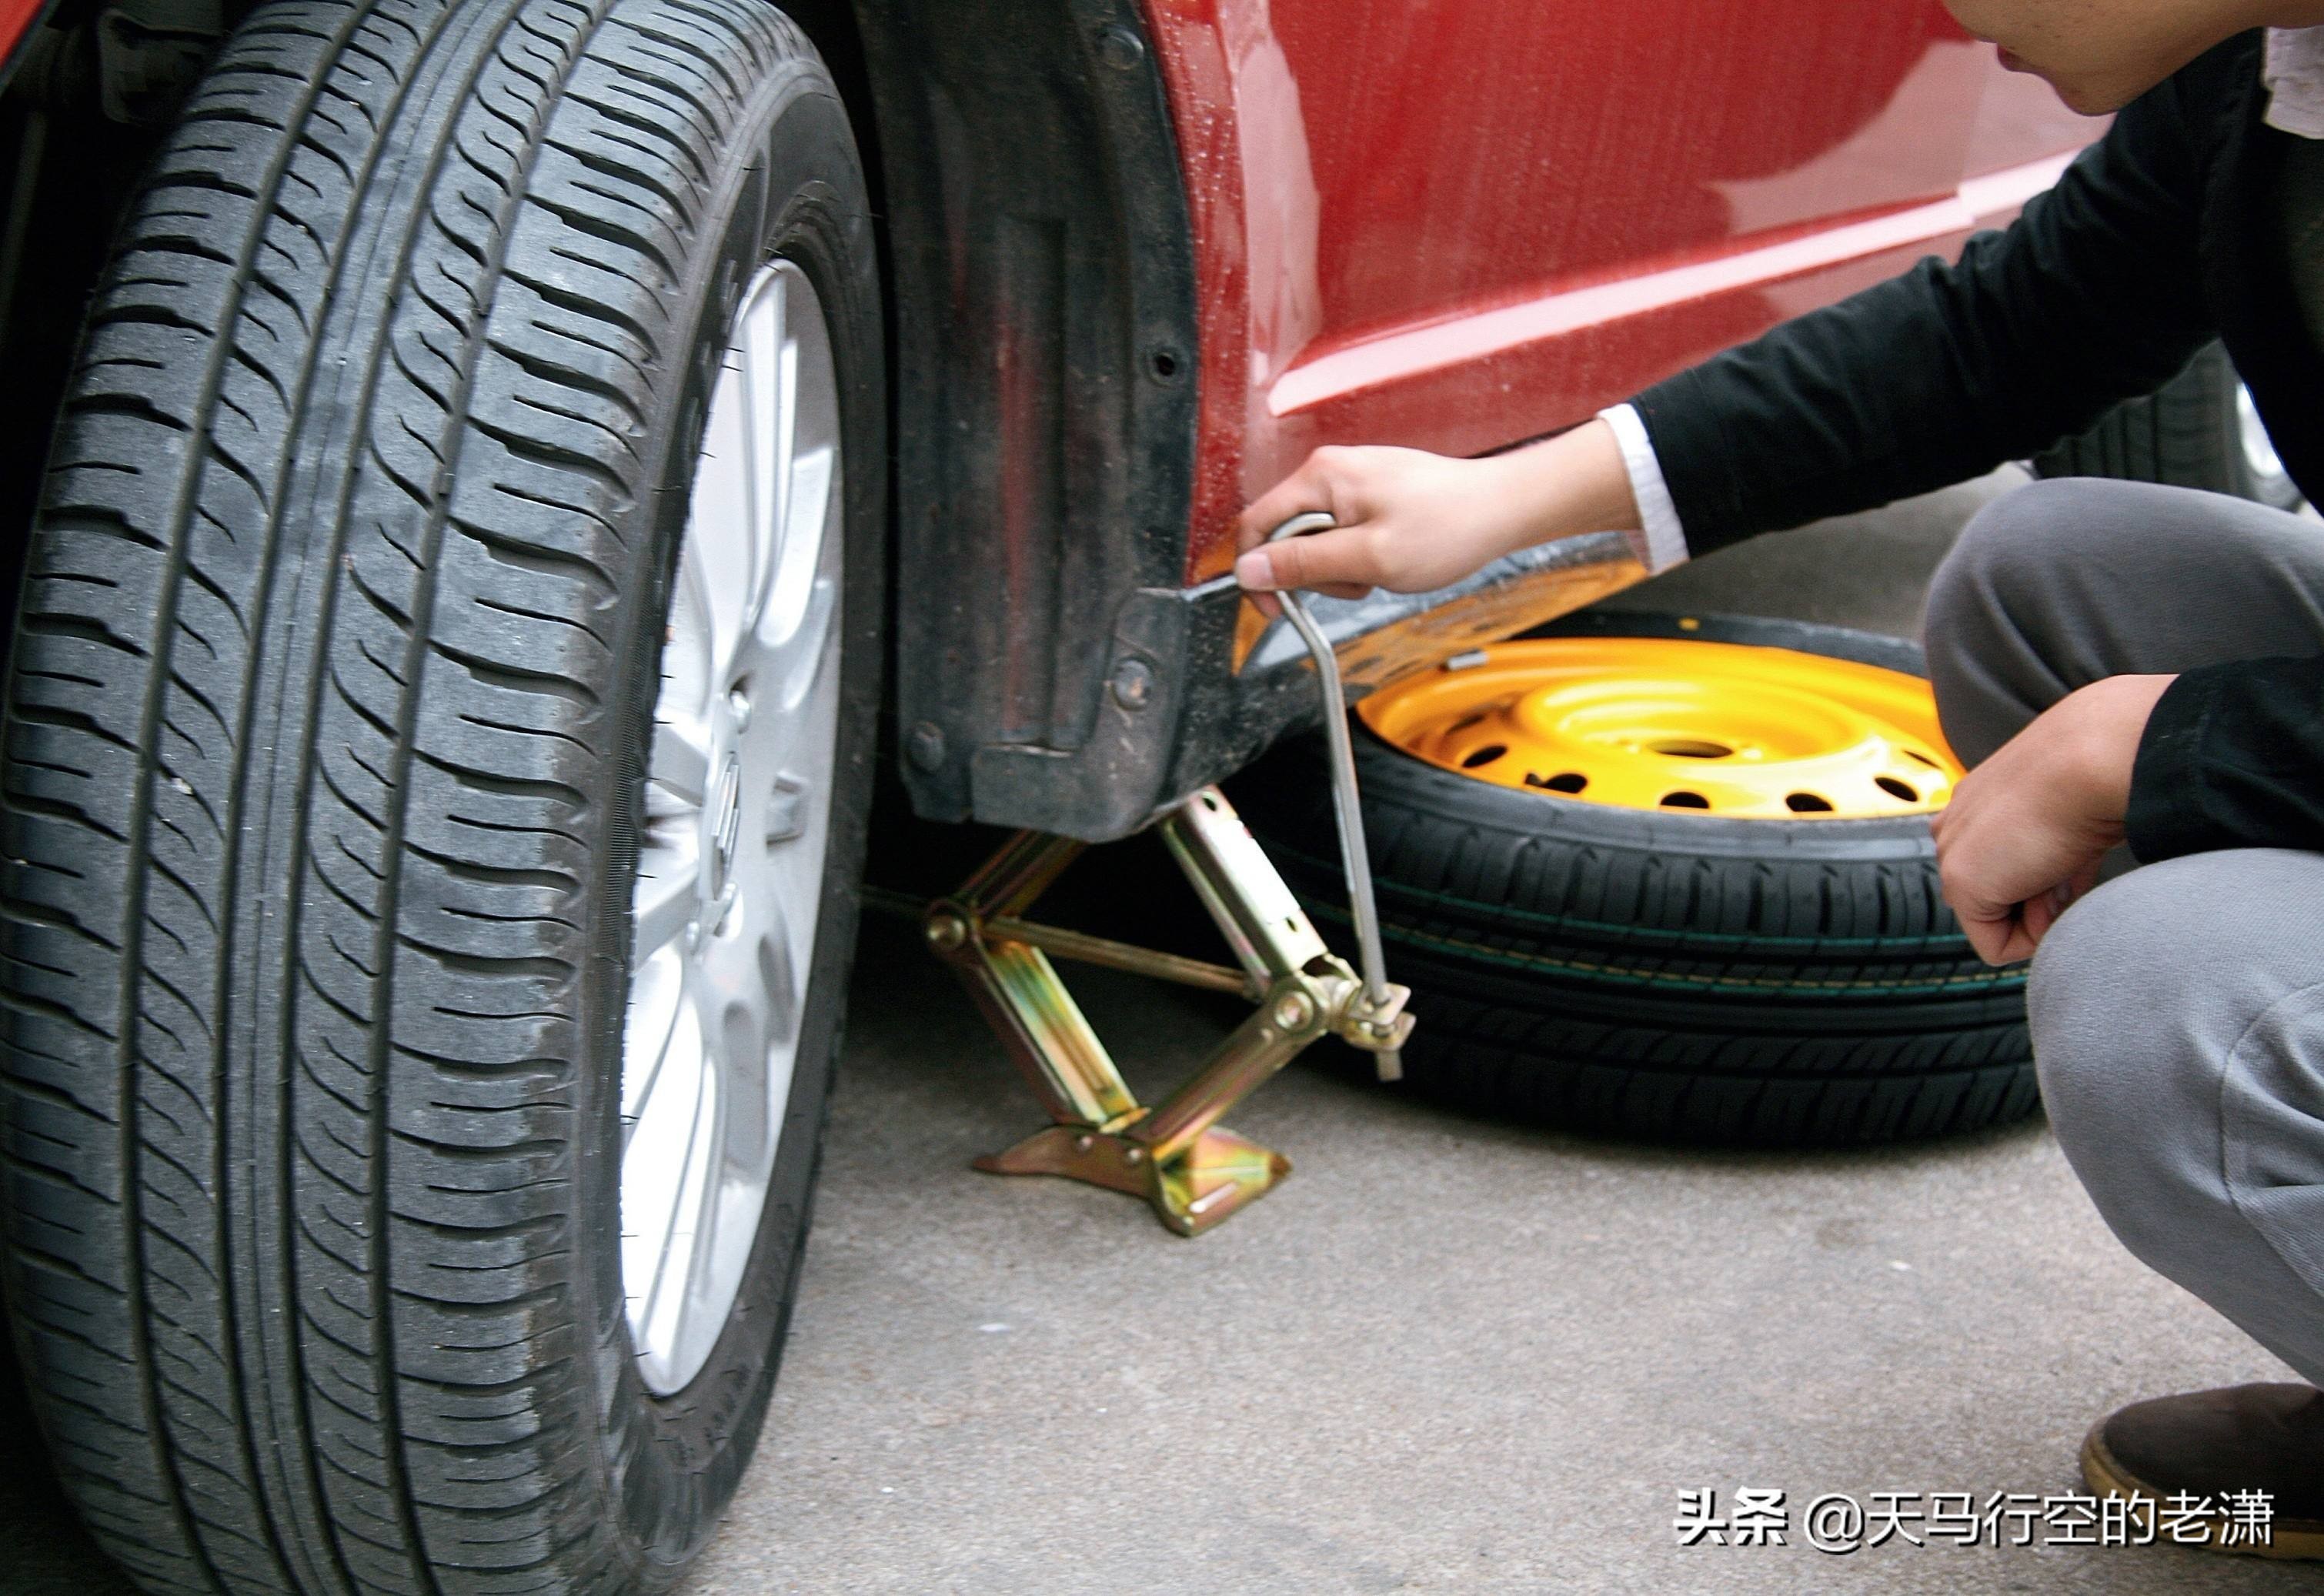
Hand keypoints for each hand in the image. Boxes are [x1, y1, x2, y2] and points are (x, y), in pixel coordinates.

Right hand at [1232, 421, 1638, 616]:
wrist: (1504, 508)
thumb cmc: (1449, 527)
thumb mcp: (1369, 558)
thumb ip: (1304, 563)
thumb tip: (1248, 570)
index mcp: (1321, 476)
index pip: (1255, 525)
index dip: (1258, 573)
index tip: (1276, 608)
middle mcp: (1329, 470)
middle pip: (1285, 535)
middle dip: (1314, 571)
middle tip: (1360, 581)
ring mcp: (1350, 480)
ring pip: (1316, 539)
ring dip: (1341, 568)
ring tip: (1382, 569)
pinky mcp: (1369, 493)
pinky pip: (1342, 534)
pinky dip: (1359, 556)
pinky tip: (1389, 557)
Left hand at [1930, 673, 2176, 963]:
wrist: (2095, 757)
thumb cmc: (2095, 775)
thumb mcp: (2066, 824)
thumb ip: (2050, 862)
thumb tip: (2051, 898)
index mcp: (1976, 805)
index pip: (2004, 869)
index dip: (2049, 880)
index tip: (2071, 855)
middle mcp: (1954, 827)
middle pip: (1996, 899)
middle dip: (2040, 898)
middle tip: (2068, 860)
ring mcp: (1952, 853)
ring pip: (1996, 922)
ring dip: (2039, 911)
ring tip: (2061, 863)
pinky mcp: (1961, 882)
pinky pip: (1996, 947)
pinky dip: (2034, 935)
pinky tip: (2050, 885)